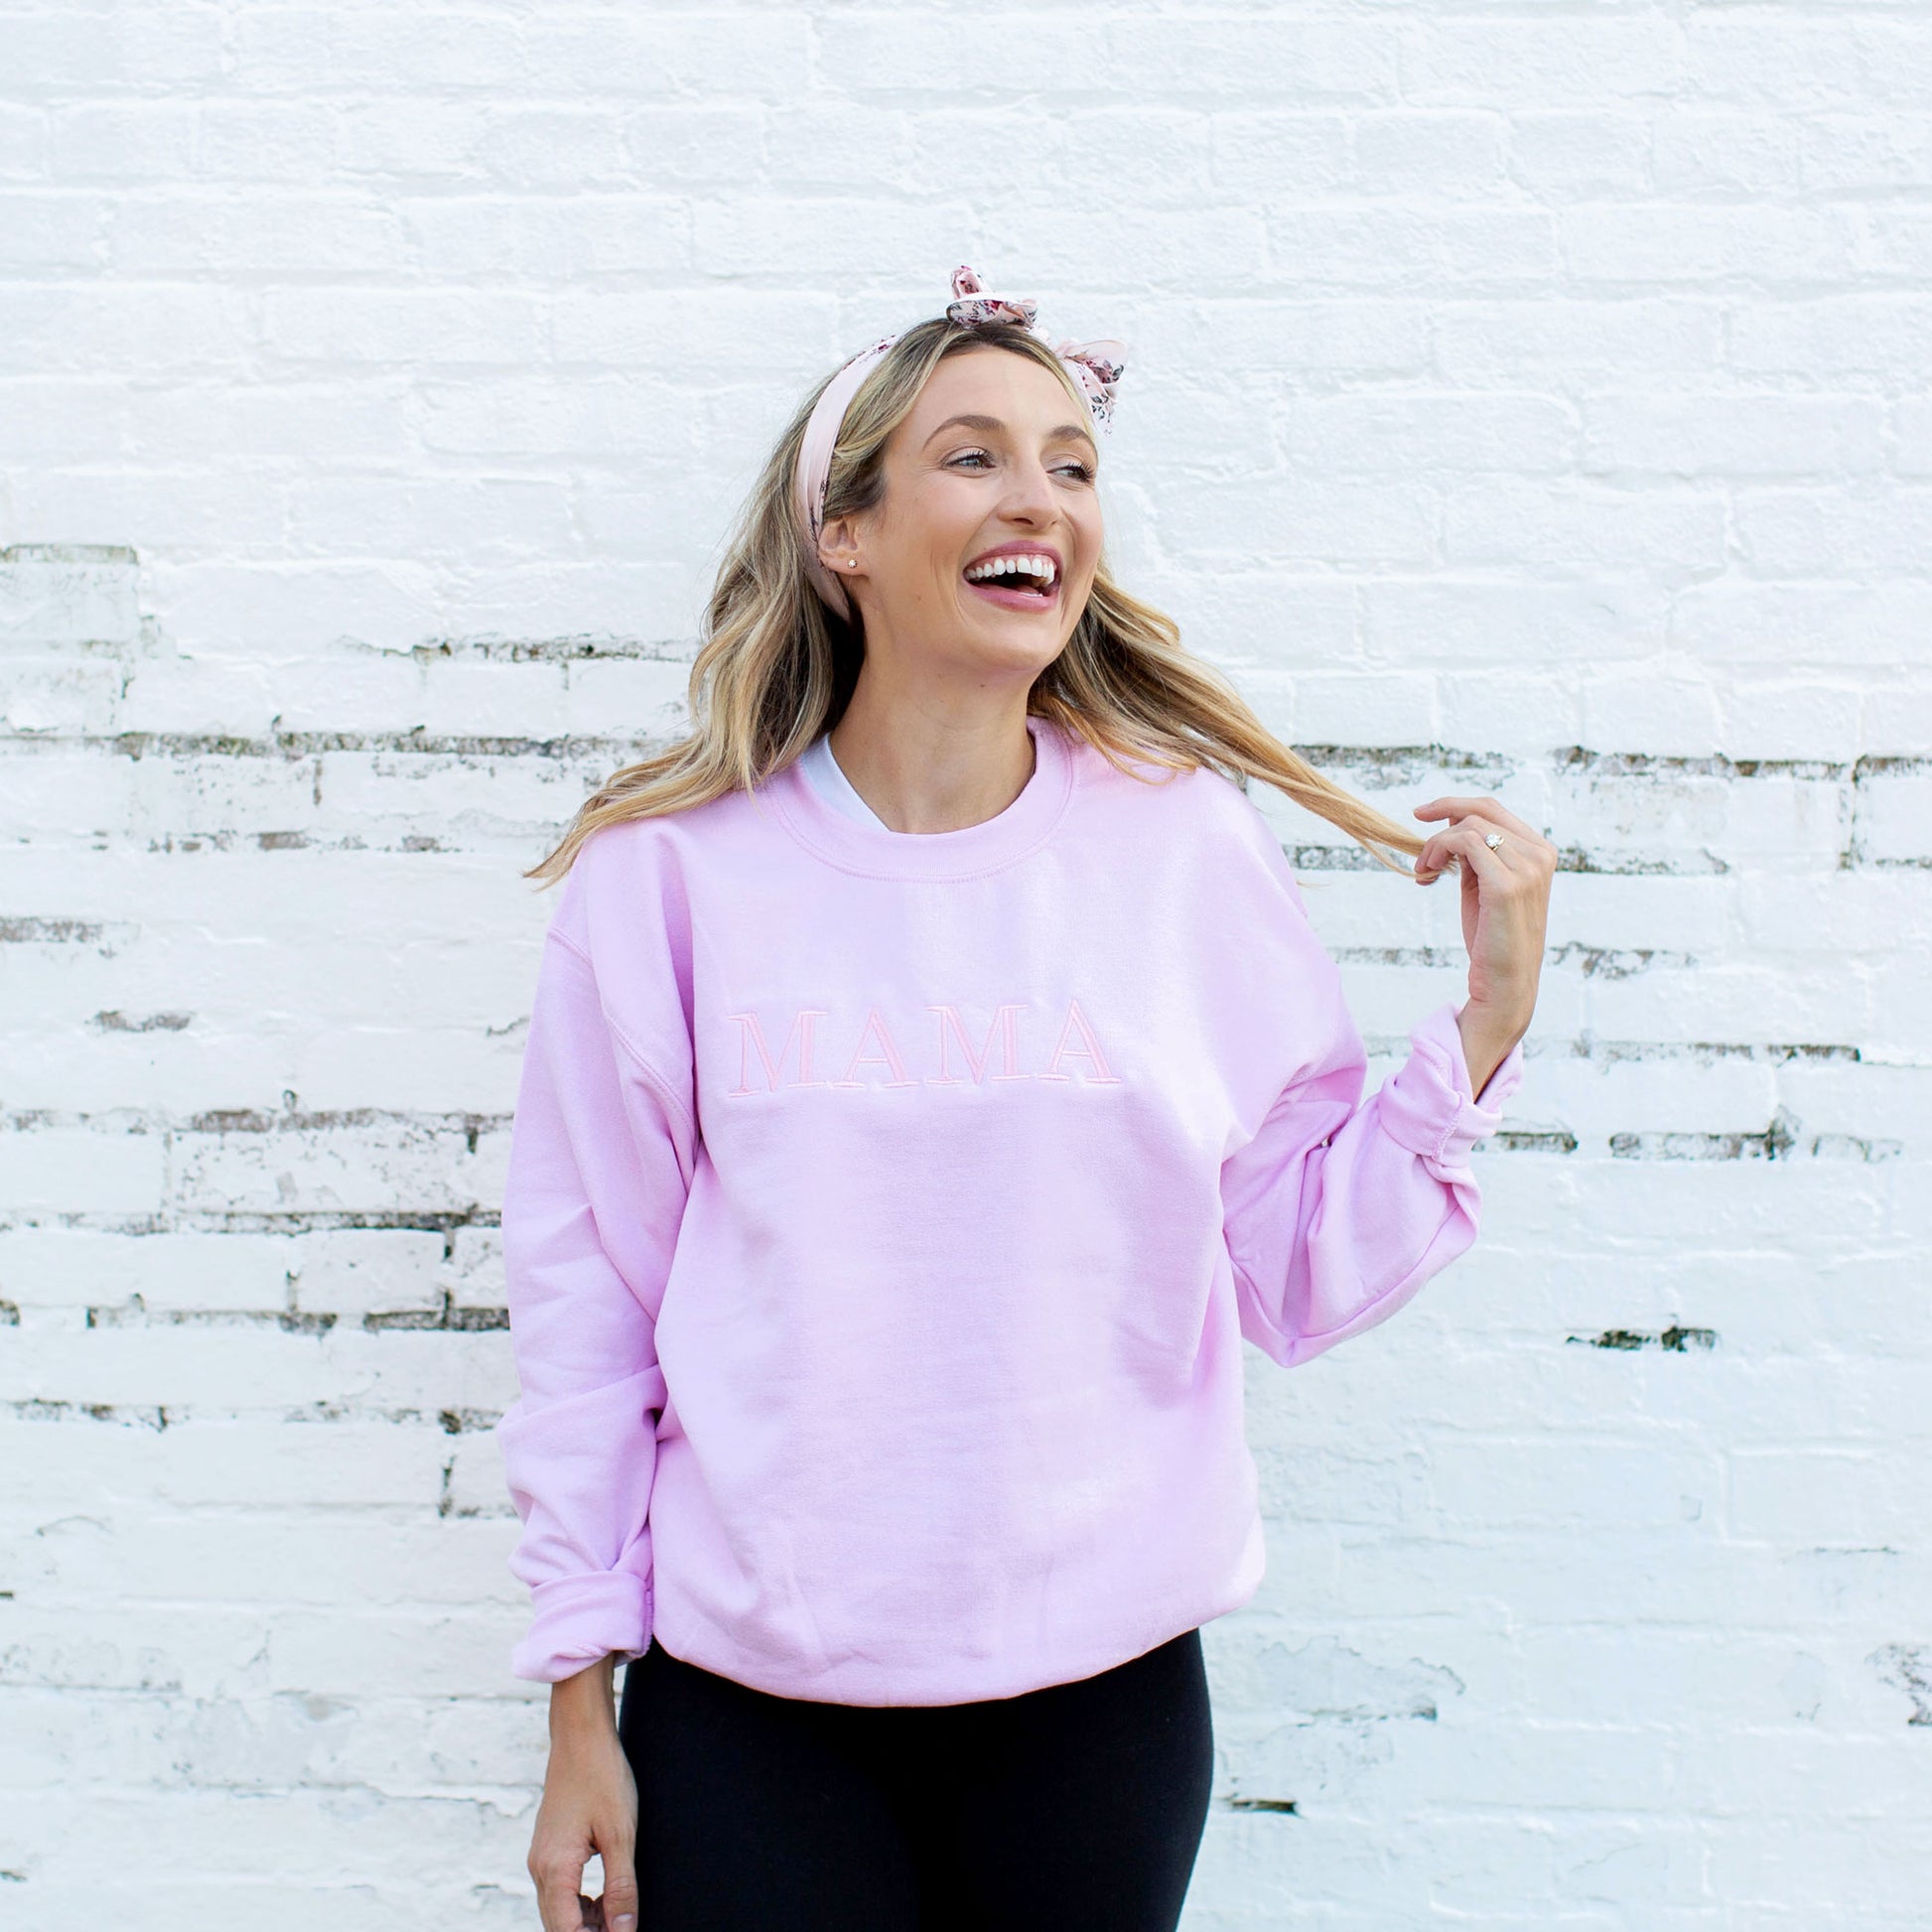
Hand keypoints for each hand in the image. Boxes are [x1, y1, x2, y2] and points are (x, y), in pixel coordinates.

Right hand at [529, 1659, 638, 1931]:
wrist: (581, 1735)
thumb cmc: (602, 1777)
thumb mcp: (621, 1835)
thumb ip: (621, 1887)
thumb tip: (624, 1930)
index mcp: (555, 1870)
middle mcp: (540, 1868)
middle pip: (559, 1925)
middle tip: (623, 1925)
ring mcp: (540, 1857)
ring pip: (558, 1910)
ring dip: (585, 1922)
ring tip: (619, 1915)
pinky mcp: (548, 1847)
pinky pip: (559, 1890)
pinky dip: (579, 1902)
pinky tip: (605, 1898)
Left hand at [1412, 794, 1556, 1097]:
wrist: (1506, 986)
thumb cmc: (1493, 939)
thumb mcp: (1484, 886)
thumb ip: (1475, 854)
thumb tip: (1451, 819)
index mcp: (1540, 851)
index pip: (1493, 808)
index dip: (1454, 803)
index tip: (1422, 813)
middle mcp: (1540, 855)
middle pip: (1480, 810)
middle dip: (1440, 820)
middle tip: (1419, 851)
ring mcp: (1527, 868)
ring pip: (1468, 826)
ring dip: (1435, 844)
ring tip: (1424, 871)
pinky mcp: (1507, 885)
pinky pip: (1464, 843)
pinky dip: (1437, 851)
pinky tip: (1428, 876)